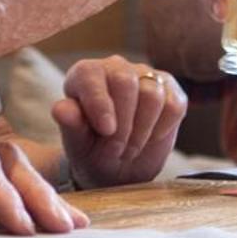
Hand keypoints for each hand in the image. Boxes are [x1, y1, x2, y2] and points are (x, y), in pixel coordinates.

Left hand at [52, 56, 187, 187]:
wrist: (119, 169)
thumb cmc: (92, 152)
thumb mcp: (77, 145)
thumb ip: (70, 125)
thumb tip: (61, 109)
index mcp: (85, 75)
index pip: (91, 75)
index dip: (99, 103)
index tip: (106, 131)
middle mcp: (115, 68)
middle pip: (125, 81)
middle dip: (123, 123)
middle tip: (116, 149)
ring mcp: (145, 76)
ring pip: (152, 93)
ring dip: (142, 129)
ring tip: (130, 148)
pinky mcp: (170, 90)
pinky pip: (174, 104)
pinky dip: (163, 128)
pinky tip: (151, 138)